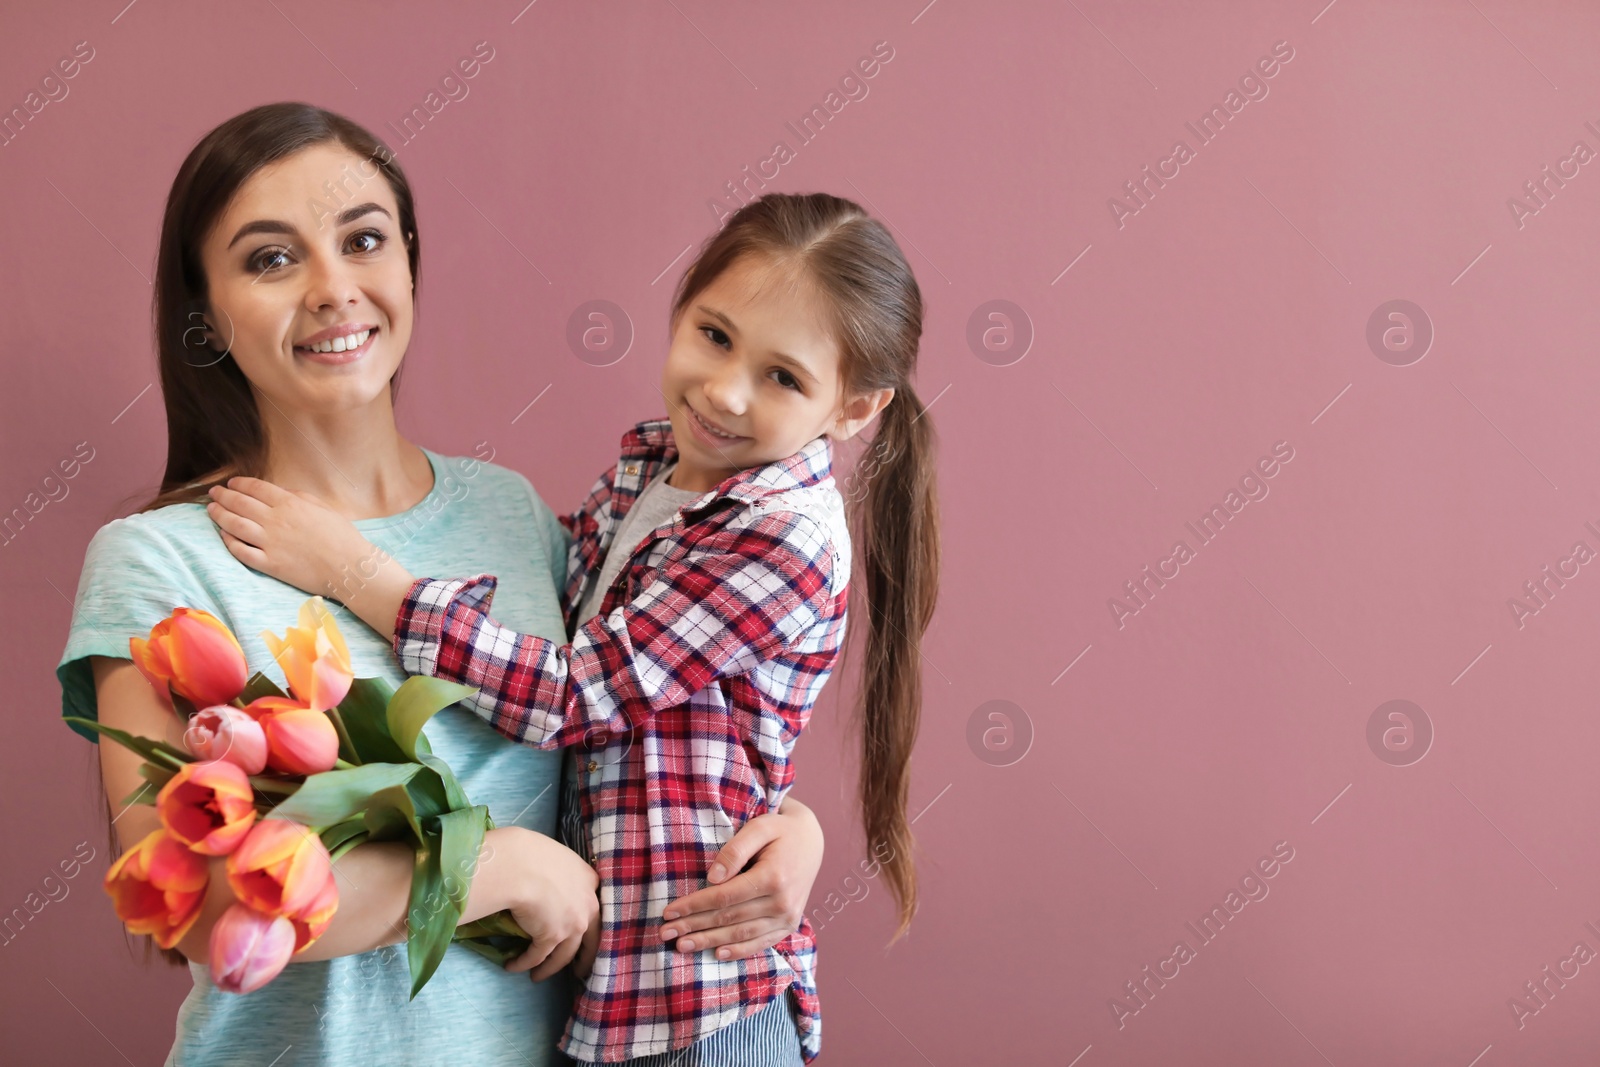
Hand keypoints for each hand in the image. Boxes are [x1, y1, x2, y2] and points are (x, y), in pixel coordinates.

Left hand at [207, 477, 374, 594]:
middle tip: (213, 493)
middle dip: (223, 496)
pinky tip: (223, 534)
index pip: (255, 488)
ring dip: (219, 515)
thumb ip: (298, 496)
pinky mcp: (269, 564)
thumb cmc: (341, 536)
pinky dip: (228, 541)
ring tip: (211, 510)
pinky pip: (241, 551)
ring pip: (234, 525)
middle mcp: (275, 520)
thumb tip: (279, 492)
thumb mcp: (322, 507)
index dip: (239, 484)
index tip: (230, 483)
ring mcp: (269, 543)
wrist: (348, 567)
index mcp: (289, 503)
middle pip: (240, 504)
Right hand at [483, 828, 599, 981]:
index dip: (590, 924)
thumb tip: (546, 880)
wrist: (519, 865)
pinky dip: (523, 964)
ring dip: (548, 969)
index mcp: (589, 881)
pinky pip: (536, 957)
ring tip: (537, 976)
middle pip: (591, 940)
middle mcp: (587, 906)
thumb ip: (561, 873)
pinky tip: (513, 966)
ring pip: (563, 956)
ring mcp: (572, 925)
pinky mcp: (551, 938)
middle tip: (578, 971)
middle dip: (584, 959)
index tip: (584, 936)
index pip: (595, 908)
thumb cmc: (532, 852)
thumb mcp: (557, 857)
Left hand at [660, 796, 823, 959]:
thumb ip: (735, 851)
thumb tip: (711, 878)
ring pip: (742, 934)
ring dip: (709, 942)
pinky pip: (761, 942)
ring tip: (682, 946)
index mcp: (774, 877)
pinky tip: (718, 954)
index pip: (724, 897)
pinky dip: (738, 951)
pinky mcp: (789, 924)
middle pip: (729, 918)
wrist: (812, 841)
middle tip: (665, 933)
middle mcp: (783, 902)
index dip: (694, 906)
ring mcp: (788, 917)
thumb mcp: (759, 827)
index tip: (668, 911)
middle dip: (694, 927)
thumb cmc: (780, 830)